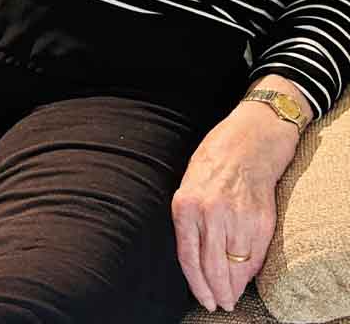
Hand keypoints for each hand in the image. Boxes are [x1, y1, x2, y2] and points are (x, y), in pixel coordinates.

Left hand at [172, 102, 298, 312]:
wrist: (249, 143)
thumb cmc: (214, 161)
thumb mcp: (188, 184)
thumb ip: (189, 219)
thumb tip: (195, 254)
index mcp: (185, 205)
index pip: (188, 257)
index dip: (196, 284)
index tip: (204, 299)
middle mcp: (210, 214)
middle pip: (212, 268)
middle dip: (216, 292)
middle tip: (219, 304)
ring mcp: (238, 219)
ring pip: (236, 268)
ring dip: (234, 286)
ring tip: (231, 295)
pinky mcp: (261, 222)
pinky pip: (254, 257)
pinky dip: (249, 271)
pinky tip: (244, 276)